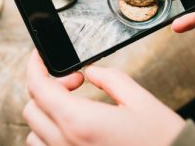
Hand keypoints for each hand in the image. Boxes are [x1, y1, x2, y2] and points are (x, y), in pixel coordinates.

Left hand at [23, 50, 184, 145]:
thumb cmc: (161, 140)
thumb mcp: (139, 100)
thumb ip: (110, 79)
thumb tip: (92, 72)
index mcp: (80, 122)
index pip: (39, 88)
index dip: (35, 67)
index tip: (39, 56)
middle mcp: (66, 145)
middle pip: (32, 109)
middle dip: (46, 87)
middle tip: (74, 81)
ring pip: (34, 134)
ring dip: (46, 113)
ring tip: (72, 105)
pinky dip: (49, 135)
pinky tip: (72, 127)